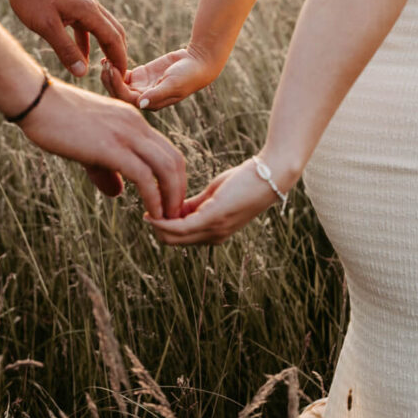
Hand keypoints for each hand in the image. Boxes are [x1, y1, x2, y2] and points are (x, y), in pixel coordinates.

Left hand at [5, 0, 126, 77]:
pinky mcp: (72, 3)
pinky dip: (87, 41)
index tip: (122, 76)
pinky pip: (86, 25)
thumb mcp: (47, 27)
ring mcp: (82, 2)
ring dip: (104, 47)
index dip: (120, 58)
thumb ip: (66, 50)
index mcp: (88, 9)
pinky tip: (80, 54)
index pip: (113, 37)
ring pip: (101, 27)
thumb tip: (82, 73)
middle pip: (114, 31)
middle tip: (118, 74)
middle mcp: (90, 4)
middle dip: (118, 53)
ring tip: (103, 67)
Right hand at [20, 79, 185, 218]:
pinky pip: (145, 177)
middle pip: (174, 159)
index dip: (173, 178)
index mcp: (132, 121)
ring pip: (166, 168)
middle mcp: (136, 125)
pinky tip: (152, 214)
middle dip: (179, 190)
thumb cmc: (55, 121)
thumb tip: (118, 192)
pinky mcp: (112, 148)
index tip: (167, 200)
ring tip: (167, 219)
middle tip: (174, 215)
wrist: (36, 101)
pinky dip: (154, 199)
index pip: (167, 150)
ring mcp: (126, 134)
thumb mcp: (87, 147)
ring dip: (171, 198)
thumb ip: (106, 169)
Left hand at [100, 45, 215, 109]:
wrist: (198, 63)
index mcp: (150, 103)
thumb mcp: (174, 84)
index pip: (126, 98)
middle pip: (118, 93)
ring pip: (118, 84)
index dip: (116, 85)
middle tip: (105, 63)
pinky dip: (115, 68)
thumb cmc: (189, 75)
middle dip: (109, 80)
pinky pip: (123, 75)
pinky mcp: (141, 76)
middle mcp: (143, 98)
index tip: (111, 68)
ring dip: (110, 74)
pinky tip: (107, 59)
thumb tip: (141, 104)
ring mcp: (141, 87)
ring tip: (105, 61)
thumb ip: (157, 94)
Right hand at [148, 158, 283, 244]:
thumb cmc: (246, 181)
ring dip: (158, 224)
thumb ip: (195, 204)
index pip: (181, 237)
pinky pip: (180, 226)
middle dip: (157, 228)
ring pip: (174, 236)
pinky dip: (164, 222)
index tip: (152, 210)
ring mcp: (214, 229)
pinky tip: (155, 211)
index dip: (164, 226)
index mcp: (215, 232)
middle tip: (146, 209)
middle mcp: (214, 236)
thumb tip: (174, 209)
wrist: (270, 175)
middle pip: (174, 241)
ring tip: (148, 208)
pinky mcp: (213, 217)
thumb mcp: (215, 195)